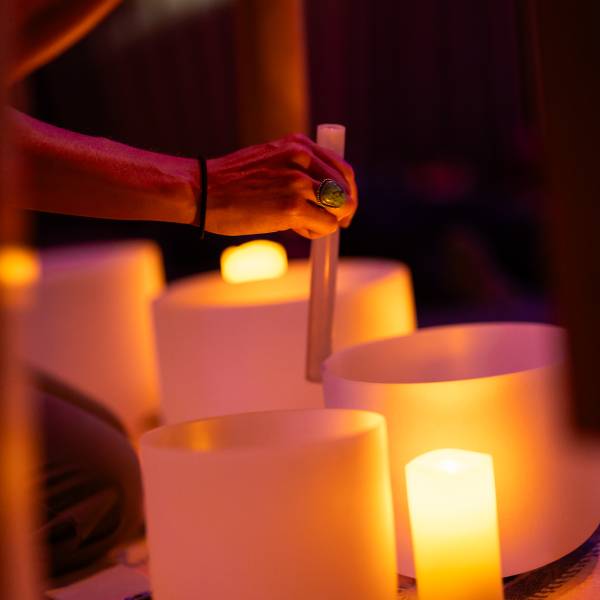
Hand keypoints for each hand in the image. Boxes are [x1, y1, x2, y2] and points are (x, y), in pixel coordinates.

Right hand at [205, 133, 357, 238]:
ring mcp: (298, 182)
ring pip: (339, 210)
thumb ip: (296, 168)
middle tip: (331, 224)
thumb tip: (322, 193)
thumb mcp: (269, 160)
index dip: (347, 192)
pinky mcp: (292, 207)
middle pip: (346, 191)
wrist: (201, 190)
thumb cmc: (230, 182)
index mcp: (298, 145)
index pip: (342, 169)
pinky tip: (296, 229)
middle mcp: (302, 159)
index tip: (341, 208)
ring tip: (303, 225)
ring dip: (325, 223)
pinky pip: (325, 225)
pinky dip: (316, 232)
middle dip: (343, 211)